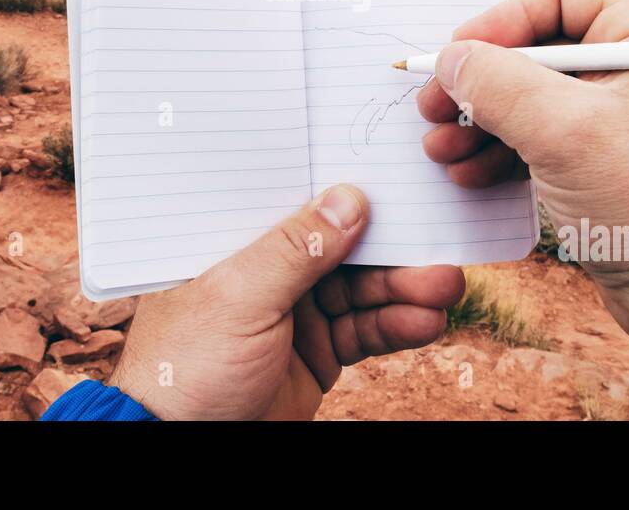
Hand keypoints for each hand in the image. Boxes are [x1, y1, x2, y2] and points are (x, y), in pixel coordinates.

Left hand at [110, 185, 464, 419]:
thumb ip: (296, 250)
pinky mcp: (315, 353)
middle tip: (438, 248)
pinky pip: (364, 331)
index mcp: (234, 242)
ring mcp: (294, 313)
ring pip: (361, 289)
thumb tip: (348, 198)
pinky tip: (426, 321)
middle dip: (392, 249)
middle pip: (342, 248)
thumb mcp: (240, 299)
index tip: (397, 178)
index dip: (346, 190)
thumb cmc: (186, 369)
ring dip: (405, 288)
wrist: (182, 449)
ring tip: (446, 288)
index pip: (296, 203)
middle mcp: (267, 272)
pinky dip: (397, 325)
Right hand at [417, 0, 628, 396]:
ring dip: (481, 122)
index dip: (502, 20)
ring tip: (441, 151)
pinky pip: (541, 138)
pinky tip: (470, 175)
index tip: (458, 56)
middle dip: (481, 80)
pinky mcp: (606, 161)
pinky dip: (502, 152)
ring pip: (532, 97)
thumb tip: (451, 58)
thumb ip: (498, 84)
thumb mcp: (564, 132)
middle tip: (433, 108)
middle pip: (537, 46)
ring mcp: (621, 115)